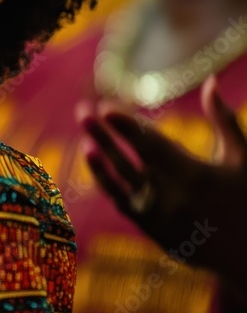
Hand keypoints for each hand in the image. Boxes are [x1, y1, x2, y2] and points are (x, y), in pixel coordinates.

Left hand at [76, 75, 246, 293]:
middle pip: (127, 162)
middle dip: (102, 136)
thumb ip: (223, 120)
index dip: (126, 126)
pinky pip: (123, 203)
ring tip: (86, 142)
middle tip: (82, 112)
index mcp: (194, 175)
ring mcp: (159, 217)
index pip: (151, 146)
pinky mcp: (153, 231)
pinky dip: (109, 184)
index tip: (106, 108)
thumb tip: (209, 81)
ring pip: (118, 185)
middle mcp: (171, 197)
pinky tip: (98, 163)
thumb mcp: (242, 158)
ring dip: (98, 163)